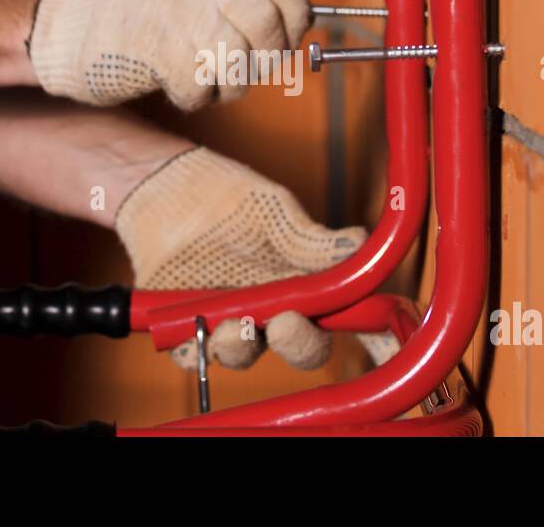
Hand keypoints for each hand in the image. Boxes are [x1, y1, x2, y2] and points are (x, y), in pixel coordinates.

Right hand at [28, 0, 309, 110]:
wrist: (60, 28)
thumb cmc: (130, 15)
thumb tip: (296, 27)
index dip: (295, 13)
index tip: (286, 37)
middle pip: (268, 23)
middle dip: (265, 59)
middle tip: (240, 70)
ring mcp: (178, 9)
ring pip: (241, 61)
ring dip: (229, 85)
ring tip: (204, 80)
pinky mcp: (157, 48)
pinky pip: (203, 88)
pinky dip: (192, 98)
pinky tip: (170, 84)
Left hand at [116, 146, 392, 370]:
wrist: (162, 188)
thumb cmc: (224, 195)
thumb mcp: (271, 211)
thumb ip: (308, 238)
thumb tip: (358, 242)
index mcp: (305, 282)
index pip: (345, 316)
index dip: (370, 338)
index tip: (380, 346)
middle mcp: (274, 307)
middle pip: (300, 348)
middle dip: (297, 344)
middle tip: (284, 324)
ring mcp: (232, 319)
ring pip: (245, 356)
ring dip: (241, 348)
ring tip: (229, 324)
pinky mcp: (189, 325)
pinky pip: (193, 355)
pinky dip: (194, 350)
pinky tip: (194, 329)